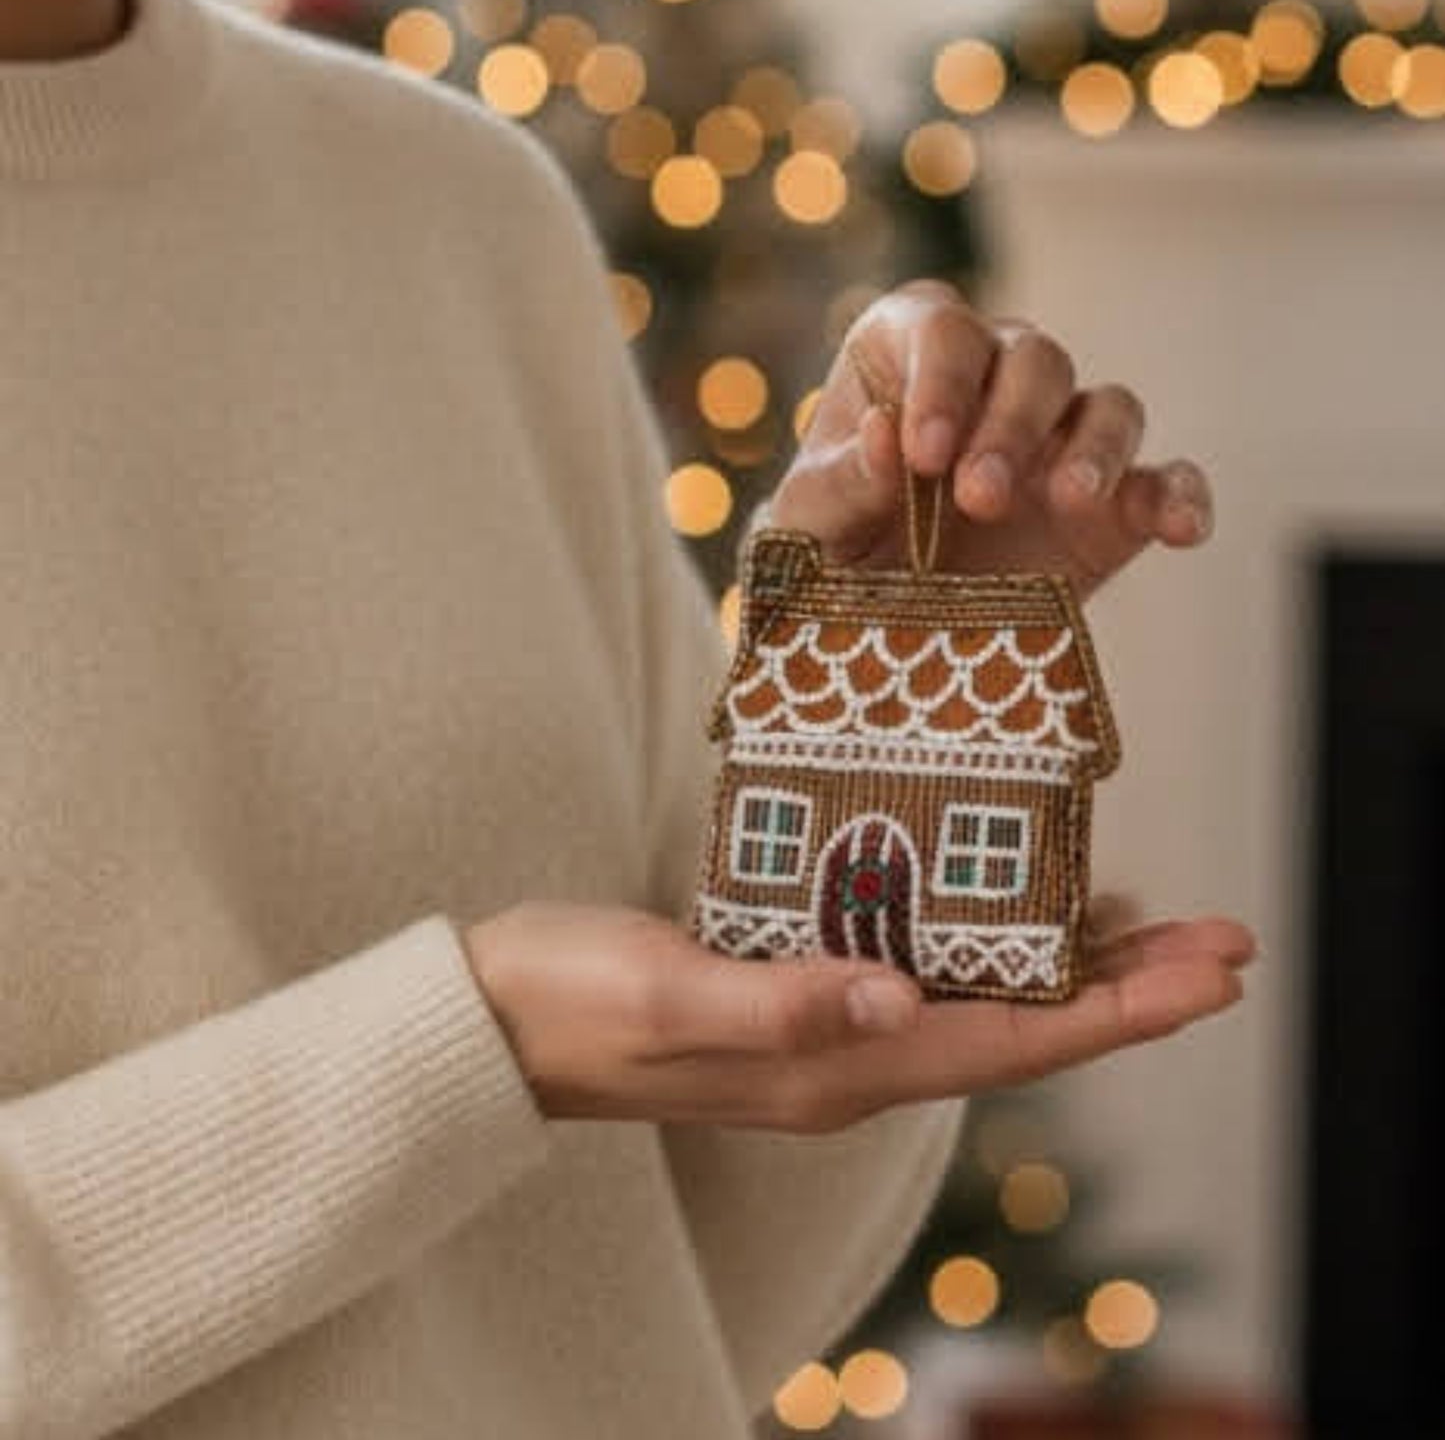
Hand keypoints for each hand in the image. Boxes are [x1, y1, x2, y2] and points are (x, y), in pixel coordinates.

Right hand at [465, 901, 1253, 1132]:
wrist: (495, 1019)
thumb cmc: (570, 999)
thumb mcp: (663, 993)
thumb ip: (780, 1004)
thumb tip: (903, 1003)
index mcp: (833, 1066)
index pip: (1010, 1042)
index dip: (1119, 1009)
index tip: (1209, 972)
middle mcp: (849, 1061)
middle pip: (1024, 1028)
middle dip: (1131, 990)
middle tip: (1225, 942)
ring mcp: (829, 1033)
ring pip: (988, 1003)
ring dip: (1077, 972)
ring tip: (1159, 929)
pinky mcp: (803, 996)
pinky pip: (932, 979)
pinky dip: (996, 946)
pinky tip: (1021, 912)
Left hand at [769, 279, 1211, 596]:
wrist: (870, 640)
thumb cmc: (824, 558)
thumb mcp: (804, 531)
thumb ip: (837, 484)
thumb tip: (886, 436)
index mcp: (906, 356)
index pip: (941, 330)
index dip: (939, 383)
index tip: (921, 454)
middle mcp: (993, 378)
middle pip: (1034, 358)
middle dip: (1009, 424)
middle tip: (978, 498)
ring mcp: (1061, 440)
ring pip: (1110, 405)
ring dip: (1093, 449)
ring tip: (1065, 502)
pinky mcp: (1115, 507)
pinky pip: (1167, 480)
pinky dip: (1181, 496)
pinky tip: (1181, 530)